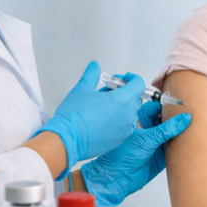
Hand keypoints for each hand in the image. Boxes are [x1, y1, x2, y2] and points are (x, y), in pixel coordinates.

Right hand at [37, 61, 144, 178]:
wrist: (67, 140)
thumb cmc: (75, 115)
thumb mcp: (82, 89)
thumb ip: (91, 75)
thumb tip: (94, 66)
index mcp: (123, 99)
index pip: (139, 84)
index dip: (131, 78)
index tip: (121, 79)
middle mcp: (128, 114)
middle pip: (135, 98)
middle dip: (124, 92)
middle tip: (107, 92)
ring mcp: (125, 129)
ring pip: (130, 113)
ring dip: (121, 107)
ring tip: (102, 106)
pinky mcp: (120, 140)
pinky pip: (124, 126)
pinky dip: (118, 121)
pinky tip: (101, 120)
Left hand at [81, 101, 190, 206]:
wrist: (118, 179)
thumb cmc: (121, 156)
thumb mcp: (146, 139)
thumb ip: (166, 129)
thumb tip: (184, 118)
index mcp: (140, 120)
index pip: (156, 107)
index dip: (167, 105)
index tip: (181, 104)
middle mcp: (149, 130)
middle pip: (166, 118)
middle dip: (177, 117)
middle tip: (190, 113)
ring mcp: (156, 142)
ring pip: (172, 132)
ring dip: (180, 131)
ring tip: (193, 126)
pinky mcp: (162, 155)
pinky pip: (175, 147)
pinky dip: (182, 145)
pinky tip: (189, 141)